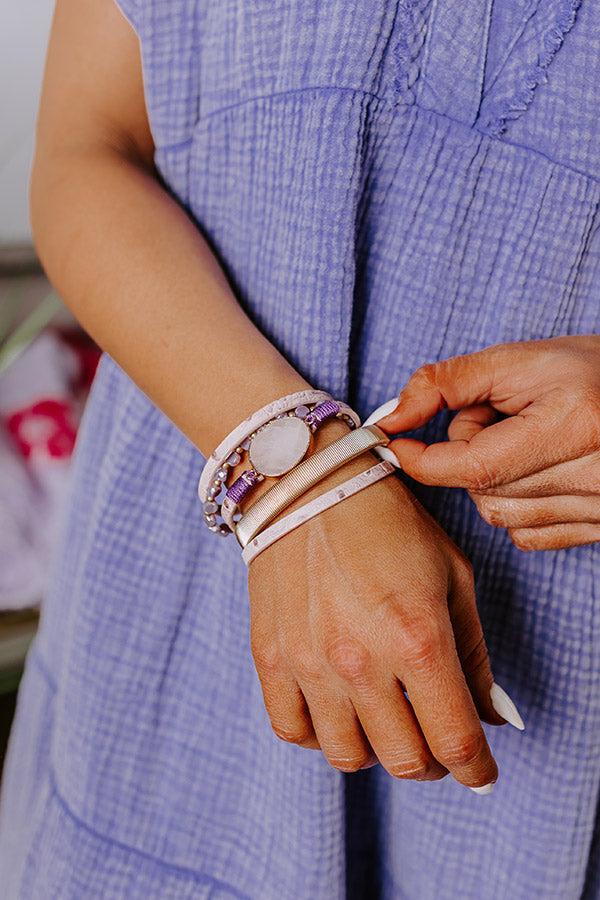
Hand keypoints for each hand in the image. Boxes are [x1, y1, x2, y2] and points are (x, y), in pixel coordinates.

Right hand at [247, 422, 508, 792]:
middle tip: (434, 738)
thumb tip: (490, 716)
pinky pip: (293, 731)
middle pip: (404, 762)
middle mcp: (360, 660)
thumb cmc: (389, 524)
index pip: (456, 741)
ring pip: (348, 757)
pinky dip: (319, 734)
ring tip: (382, 718)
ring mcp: (309, 663)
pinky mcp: (271, 657)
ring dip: (375, 750)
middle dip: (431, 761)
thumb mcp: (452, 577)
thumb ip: (474, 655)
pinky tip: (336, 708)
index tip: (479, 768)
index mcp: (418, 638)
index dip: (476, 768)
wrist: (310, 485)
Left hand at [377, 335, 599, 550]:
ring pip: (499, 514)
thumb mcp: (516, 360)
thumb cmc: (587, 370)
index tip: (397, 441)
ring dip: (491, 479)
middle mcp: (594, 475)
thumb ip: (447, 384)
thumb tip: (391, 418)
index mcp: (573, 427)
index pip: (474, 465)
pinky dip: (514, 503)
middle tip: (497, 417)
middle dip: (468, 452)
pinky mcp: (599, 529)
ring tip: (523, 440)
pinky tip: (536, 470)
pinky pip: (526, 532)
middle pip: (482, 489)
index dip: (424, 459)